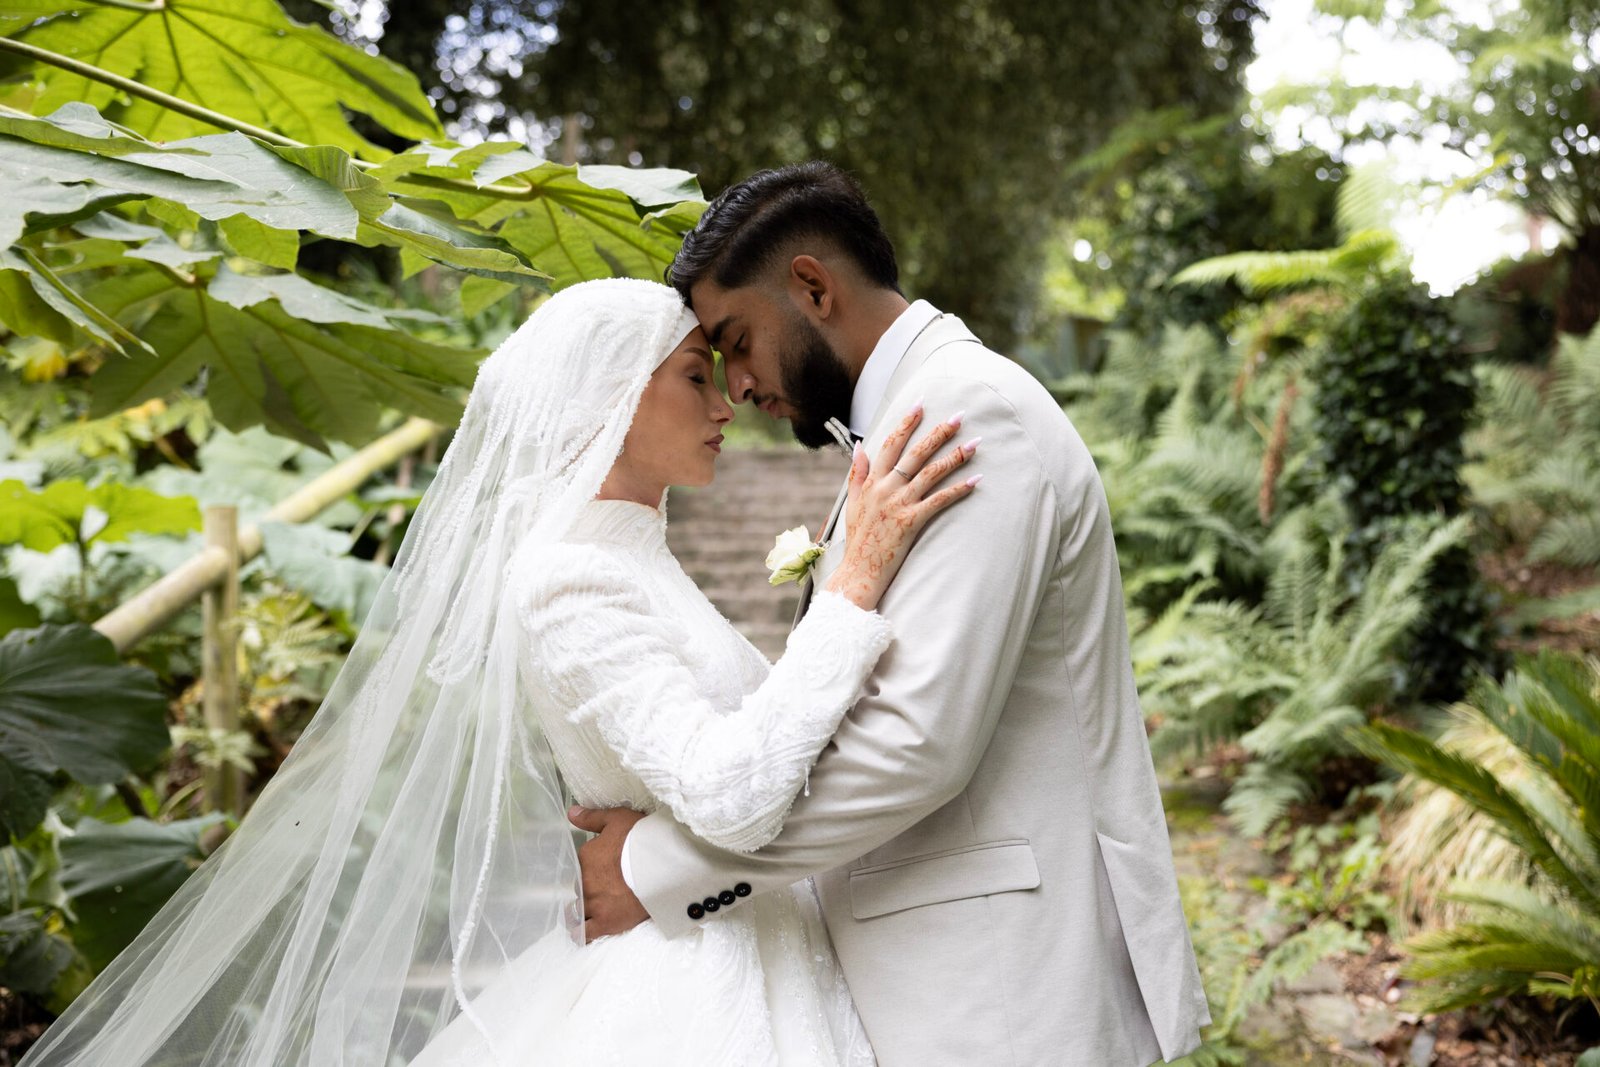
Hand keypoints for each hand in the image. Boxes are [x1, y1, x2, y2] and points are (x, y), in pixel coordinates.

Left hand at [568, 805, 649, 942]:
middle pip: (580, 889)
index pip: (580, 867)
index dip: (591, 869)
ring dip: (584, 910)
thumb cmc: (642, 839)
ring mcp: (594, 904)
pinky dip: (582, 933)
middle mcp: (585, 882)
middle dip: (589, 889)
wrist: (664, 865)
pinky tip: (583, 931)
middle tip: (607, 888)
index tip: (604, 870)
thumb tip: (570, 812)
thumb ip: (592, 817)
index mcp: (585, 858)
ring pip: (578, 911)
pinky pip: (584, 933)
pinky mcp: (606, 923)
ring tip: (595, 910)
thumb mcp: (617, 819)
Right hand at [825, 403, 979, 610]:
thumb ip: (857, 473)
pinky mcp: (912, 522)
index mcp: (873, 482)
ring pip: (931, 473)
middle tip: (959, 415)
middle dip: (939, 432)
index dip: (906, 422)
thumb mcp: (853, 502)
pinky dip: (958, 489)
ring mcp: (899, 504)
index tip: (920, 404)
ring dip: (955, 456)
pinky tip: (975, 480)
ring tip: (975, 442)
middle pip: (916, 453)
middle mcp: (886, 489)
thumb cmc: (858, 540)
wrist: (859, 572)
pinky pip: (939, 501)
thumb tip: (861, 445)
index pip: (891, 444)